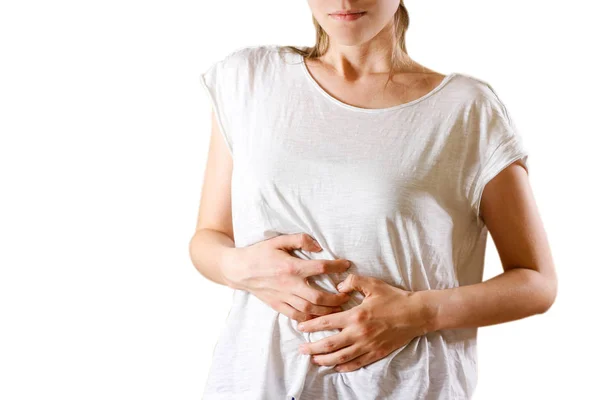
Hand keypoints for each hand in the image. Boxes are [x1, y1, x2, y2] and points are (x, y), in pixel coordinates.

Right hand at [223, 233, 352, 321]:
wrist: (239, 270)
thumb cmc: (260, 253)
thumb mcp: (278, 240)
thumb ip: (300, 240)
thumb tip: (318, 247)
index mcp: (291, 267)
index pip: (320, 268)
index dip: (336, 266)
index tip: (347, 265)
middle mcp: (289, 285)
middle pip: (318, 296)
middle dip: (336, 298)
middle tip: (347, 295)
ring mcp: (283, 297)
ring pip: (309, 310)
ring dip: (327, 311)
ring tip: (339, 308)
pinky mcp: (278, 306)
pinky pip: (297, 316)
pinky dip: (310, 319)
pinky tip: (319, 317)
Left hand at [295, 273, 431, 371]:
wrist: (416, 314)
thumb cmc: (394, 298)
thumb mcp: (372, 284)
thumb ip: (352, 281)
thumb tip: (337, 286)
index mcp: (355, 315)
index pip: (327, 322)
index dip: (311, 326)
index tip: (300, 327)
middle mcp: (359, 333)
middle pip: (330, 344)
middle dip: (313, 348)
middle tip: (302, 350)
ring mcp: (368, 345)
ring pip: (341, 357)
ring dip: (325, 360)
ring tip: (314, 360)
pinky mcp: (377, 353)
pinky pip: (357, 363)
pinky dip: (345, 367)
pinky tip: (337, 367)